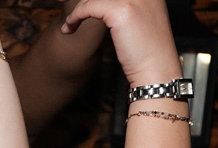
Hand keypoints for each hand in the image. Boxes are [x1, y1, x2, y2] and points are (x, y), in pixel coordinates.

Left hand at [59, 0, 178, 86]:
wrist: (157, 70)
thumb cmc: (146, 53)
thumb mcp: (138, 23)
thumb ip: (125, 10)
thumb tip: (102, 8)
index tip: (78, 2)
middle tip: (60, 1)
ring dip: (76, 7)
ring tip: (68, 22)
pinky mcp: (122, 10)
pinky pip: (89, 6)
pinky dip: (75, 16)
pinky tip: (68, 28)